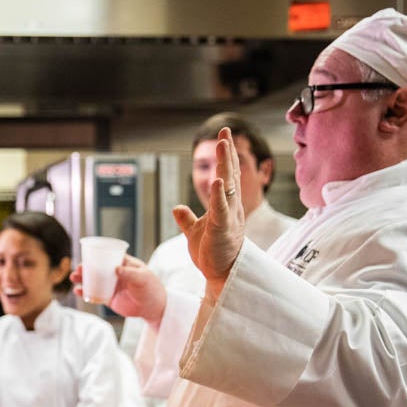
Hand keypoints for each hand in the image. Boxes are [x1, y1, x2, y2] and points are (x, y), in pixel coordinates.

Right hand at [72, 255, 166, 323]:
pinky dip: (86, 293)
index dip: (96, 255)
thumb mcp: (143, 278)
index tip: (87, 256)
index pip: (108, 256)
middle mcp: (115, 273)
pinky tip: (78, 291)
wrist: (153, 308)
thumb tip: (116, 269)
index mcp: (123, 264)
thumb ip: (130, 273)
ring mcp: (111, 285)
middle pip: (97, 268)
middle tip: (77, 269)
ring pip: (93, 280)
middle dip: (85, 267)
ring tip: (74, 278)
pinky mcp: (108, 298)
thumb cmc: (151, 289)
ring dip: (82, 279)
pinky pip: (94, 294)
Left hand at [172, 128, 246, 298]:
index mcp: (225, 207)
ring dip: (225, 165)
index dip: (225, 157)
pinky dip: (217, 195)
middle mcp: (230, 208)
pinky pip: (220, 210)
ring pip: (227, 187)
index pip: (226, 177)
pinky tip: (216, 180)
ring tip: (223, 145)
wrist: (221, 275)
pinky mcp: (222, 230)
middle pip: (229, 175)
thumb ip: (187, 219)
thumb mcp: (196, 232)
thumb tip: (176, 207)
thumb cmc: (213, 253)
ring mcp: (228, 218)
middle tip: (225, 131)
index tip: (223, 137)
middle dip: (227, 153)